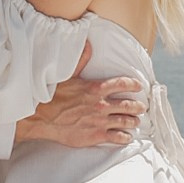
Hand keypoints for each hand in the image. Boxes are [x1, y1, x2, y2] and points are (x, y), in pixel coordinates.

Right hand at [16, 41, 147, 149]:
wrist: (42, 117)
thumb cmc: (53, 96)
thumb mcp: (68, 75)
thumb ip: (81, 60)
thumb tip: (88, 45)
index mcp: (96, 88)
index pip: (122, 84)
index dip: (133, 85)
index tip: (138, 86)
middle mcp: (101, 104)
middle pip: (128, 105)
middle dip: (137, 106)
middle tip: (142, 107)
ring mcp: (99, 121)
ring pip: (125, 121)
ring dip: (133, 121)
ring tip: (136, 121)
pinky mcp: (95, 135)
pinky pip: (116, 137)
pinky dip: (124, 137)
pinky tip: (127, 137)